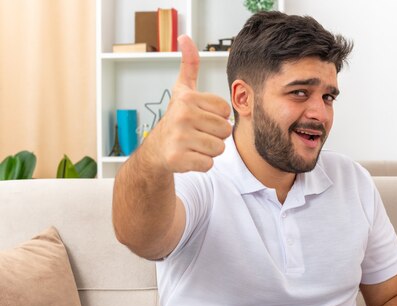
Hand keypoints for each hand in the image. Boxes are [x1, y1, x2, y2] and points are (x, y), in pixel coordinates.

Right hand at [148, 34, 231, 172]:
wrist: (157, 150)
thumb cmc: (177, 119)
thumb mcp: (183, 90)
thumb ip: (189, 64)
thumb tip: (185, 37)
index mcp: (188, 99)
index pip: (225, 112)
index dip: (217, 118)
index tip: (201, 118)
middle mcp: (182, 116)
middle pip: (225, 131)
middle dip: (215, 136)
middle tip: (197, 134)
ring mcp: (179, 138)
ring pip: (219, 148)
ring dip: (209, 150)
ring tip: (194, 145)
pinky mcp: (178, 159)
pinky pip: (208, 163)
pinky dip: (201, 163)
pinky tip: (189, 157)